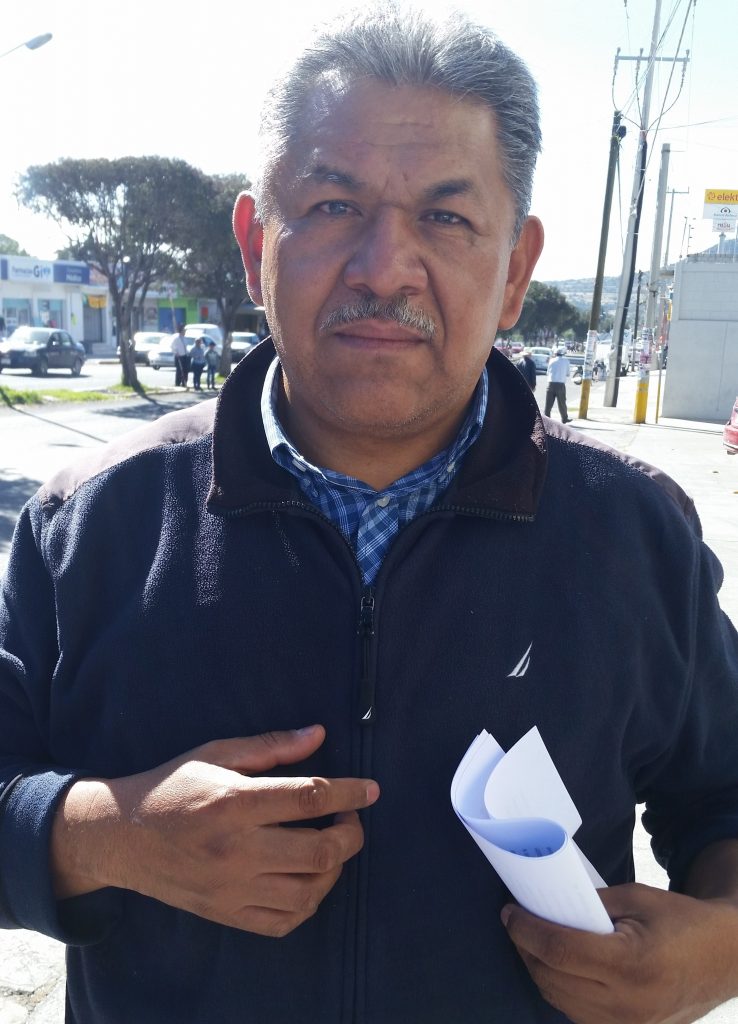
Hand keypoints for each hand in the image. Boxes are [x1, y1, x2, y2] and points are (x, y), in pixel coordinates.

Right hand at [52, 724, 378, 936]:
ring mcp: (231, 888)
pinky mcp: (226, 913)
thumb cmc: (174, 786)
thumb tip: (320, 735)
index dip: (349, 793)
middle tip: (351, 818)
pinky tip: (310, 878)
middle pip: (319, 852)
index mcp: (234, 802)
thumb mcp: (216, 752)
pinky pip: (284, 921)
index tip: (371, 789)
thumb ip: (271, 746)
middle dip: (350, 834)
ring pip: (309, 892)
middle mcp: (236, 849)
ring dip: (334, 869)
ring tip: (331, 846)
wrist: (123, 837)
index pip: (309, 799)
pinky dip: (309, 903)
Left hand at [501, 882, 737, 1022]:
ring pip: (560, 1001)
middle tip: (516, 923)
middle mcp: (627, 1003)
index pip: (560, 951)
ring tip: (532, 942)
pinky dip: (560, 990)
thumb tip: (548, 906)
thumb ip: (591, 903)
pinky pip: (578, 1014)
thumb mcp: (636, 899)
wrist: (724, 958)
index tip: (509, 913)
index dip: (527, 931)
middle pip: (553, 978)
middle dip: (526, 949)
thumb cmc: (681, 921)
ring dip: (539, 971)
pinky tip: (557, 967)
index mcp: (631, 963)